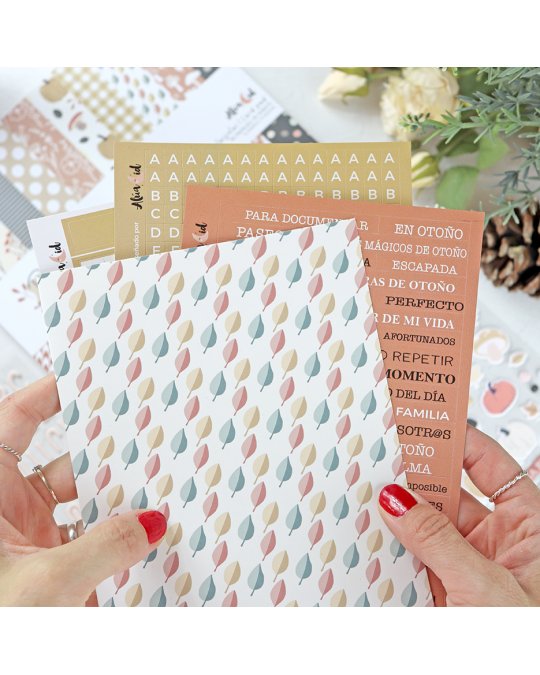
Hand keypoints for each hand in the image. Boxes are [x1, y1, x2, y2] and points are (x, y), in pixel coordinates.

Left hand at [0, 374, 167, 605]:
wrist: (8, 657)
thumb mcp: (47, 584)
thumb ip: (106, 548)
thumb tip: (153, 521)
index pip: (17, 420)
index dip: (49, 392)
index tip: (93, 377)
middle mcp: (11, 511)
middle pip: (66, 459)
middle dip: (106, 450)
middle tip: (148, 431)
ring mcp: (35, 541)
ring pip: (86, 502)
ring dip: (120, 499)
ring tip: (162, 485)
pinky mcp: (57, 570)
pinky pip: (95, 541)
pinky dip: (122, 538)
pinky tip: (153, 534)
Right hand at [378, 425, 539, 605]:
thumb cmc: (525, 644)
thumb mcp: (486, 586)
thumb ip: (437, 541)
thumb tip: (396, 499)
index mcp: (528, 529)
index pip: (492, 469)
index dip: (461, 442)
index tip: (426, 423)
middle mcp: (498, 545)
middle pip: (451, 496)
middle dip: (417, 479)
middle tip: (383, 457)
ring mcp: (469, 570)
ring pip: (426, 530)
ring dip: (398, 518)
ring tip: (367, 495)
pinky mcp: (446, 595)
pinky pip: (414, 562)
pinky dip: (391, 550)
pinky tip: (369, 536)